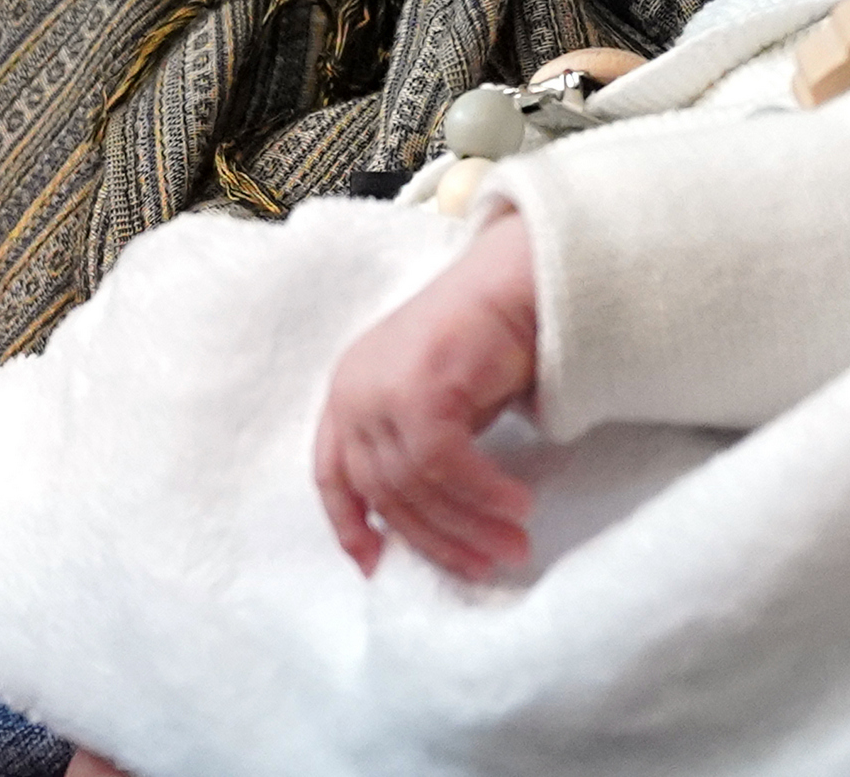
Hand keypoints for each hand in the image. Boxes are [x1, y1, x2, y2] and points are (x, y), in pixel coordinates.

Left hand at [312, 207, 541, 579]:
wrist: (517, 281)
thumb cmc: (482, 343)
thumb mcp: (435, 404)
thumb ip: (415, 451)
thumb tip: (424, 525)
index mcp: (347, 394)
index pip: (331, 475)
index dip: (347, 525)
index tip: (376, 568)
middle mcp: (354, 391)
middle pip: (383, 492)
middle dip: (436, 540)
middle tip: (484, 568)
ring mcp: (381, 388)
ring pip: (416, 485)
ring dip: (469, 525)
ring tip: (513, 545)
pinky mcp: (419, 387)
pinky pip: (447, 465)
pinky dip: (484, 494)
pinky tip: (518, 506)